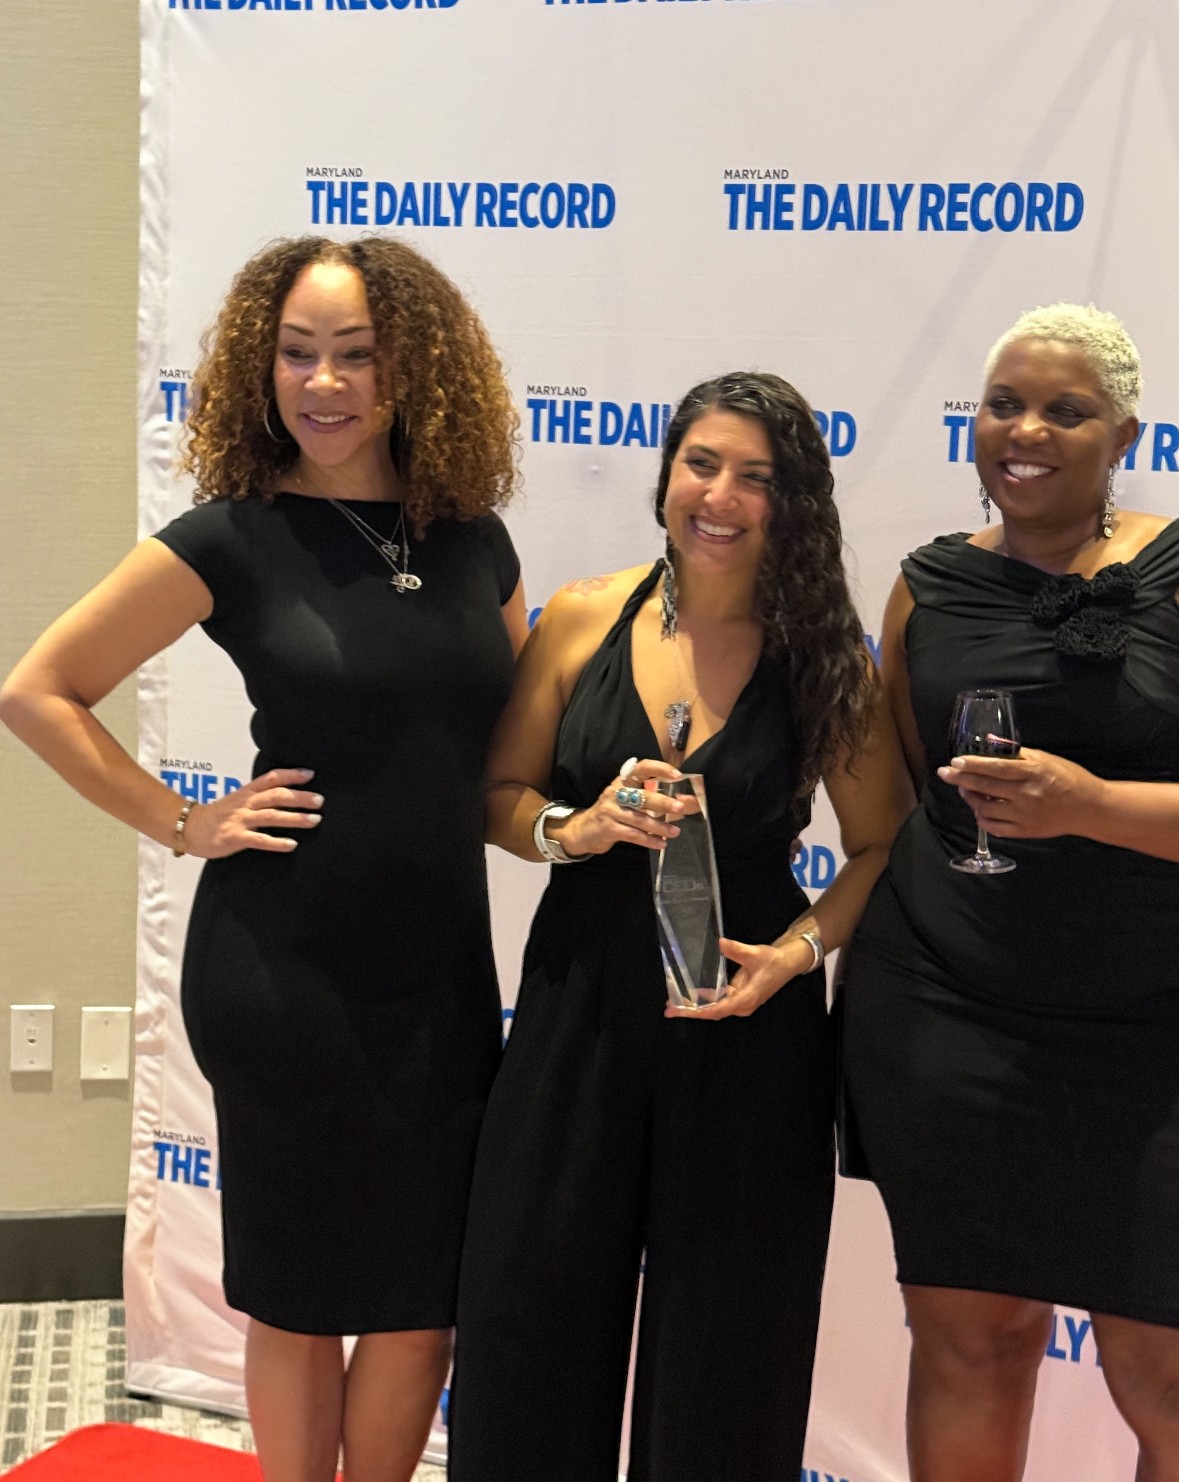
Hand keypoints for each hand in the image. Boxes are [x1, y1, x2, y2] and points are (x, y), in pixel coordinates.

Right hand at [179, 768, 322, 857]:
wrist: (188, 828)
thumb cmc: (217, 815)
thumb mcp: (238, 799)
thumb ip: (258, 797)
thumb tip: (285, 795)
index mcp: (247, 792)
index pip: (272, 778)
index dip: (291, 774)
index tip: (310, 774)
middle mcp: (245, 803)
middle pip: (276, 795)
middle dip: (300, 797)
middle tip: (320, 801)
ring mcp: (240, 820)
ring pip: (271, 816)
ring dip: (295, 818)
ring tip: (314, 820)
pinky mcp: (234, 837)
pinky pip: (259, 840)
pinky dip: (276, 842)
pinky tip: (292, 845)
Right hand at [559, 758, 684, 855]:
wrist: (583, 829)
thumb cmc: (612, 812)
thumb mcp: (625, 799)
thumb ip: (649, 798)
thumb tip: (682, 801)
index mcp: (622, 781)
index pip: (641, 768)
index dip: (659, 769)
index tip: (676, 774)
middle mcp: (615, 792)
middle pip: (642, 796)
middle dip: (663, 802)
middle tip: (681, 807)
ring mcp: (610, 811)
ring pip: (640, 818)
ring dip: (660, 826)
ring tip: (675, 831)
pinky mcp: (608, 828)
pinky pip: (633, 835)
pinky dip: (649, 840)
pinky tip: (661, 844)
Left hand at [665, 934, 815, 1020]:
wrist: (788, 963)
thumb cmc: (774, 961)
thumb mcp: (755, 953)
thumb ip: (737, 950)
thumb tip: (720, 943)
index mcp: (746, 998)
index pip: (717, 1009)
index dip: (698, 1011)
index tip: (681, 1011)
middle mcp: (742, 1005)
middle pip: (713, 1012)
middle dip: (691, 1011)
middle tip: (669, 1009)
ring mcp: (740, 1002)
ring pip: (714, 1007)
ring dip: (696, 1006)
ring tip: (674, 1003)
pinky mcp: (739, 996)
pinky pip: (718, 1000)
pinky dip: (704, 998)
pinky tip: (691, 994)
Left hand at [936, 747, 1101, 838]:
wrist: (1089, 808)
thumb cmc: (1068, 778)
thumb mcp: (1045, 759)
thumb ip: (1018, 753)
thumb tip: (992, 742)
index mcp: (1032, 773)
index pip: (995, 768)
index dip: (972, 765)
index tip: (955, 762)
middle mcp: (1026, 795)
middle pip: (985, 787)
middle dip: (961, 779)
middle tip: (945, 773)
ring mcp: (1025, 816)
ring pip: (985, 809)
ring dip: (970, 798)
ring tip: (965, 789)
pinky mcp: (1025, 832)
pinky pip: (995, 828)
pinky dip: (983, 819)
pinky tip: (980, 810)